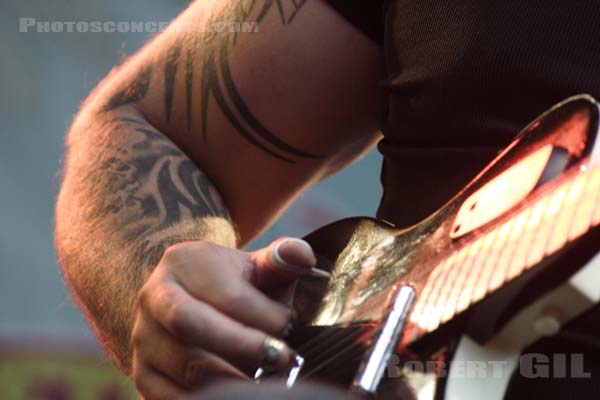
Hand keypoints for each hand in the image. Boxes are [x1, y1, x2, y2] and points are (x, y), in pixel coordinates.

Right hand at [130, 237, 321, 398]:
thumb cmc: (239, 286)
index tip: (291, 325)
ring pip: (181, 366)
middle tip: (281, 359)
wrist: (196, 301)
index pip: (225, 293)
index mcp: (183, 261)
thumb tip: (303, 257)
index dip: (263, 315)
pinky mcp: (143, 371)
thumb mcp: (260, 266)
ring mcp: (143, 336)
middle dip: (241, 346)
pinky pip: (166, 396)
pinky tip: (234, 395)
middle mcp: (153, 296)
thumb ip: (285, 258)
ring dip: (228, 379)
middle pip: (189, 324)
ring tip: (261, 382)